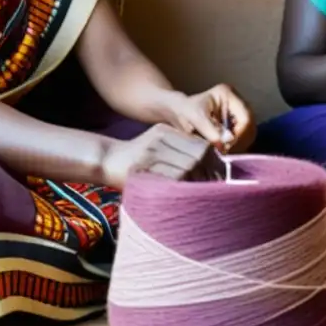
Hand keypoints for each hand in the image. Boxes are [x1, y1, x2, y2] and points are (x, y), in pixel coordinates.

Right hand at [102, 124, 221, 188]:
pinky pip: (172, 177)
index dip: (215, 161)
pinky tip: (184, 194)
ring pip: (188, 165)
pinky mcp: (143, 165)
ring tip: (202, 193)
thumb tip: (208, 168)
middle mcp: (161, 137)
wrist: (105, 159)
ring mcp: (152, 150)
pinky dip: (182, 186)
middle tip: (216, 187)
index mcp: (166, 130)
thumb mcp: (157, 147)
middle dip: (210, 172)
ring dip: (198, 181)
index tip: (220, 176)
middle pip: (198, 153)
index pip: (200, 144)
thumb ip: (177, 152)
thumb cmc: (135, 160)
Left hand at [168, 84, 255, 151]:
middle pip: (250, 125)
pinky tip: (226, 149)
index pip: (245, 117)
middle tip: (227, 153)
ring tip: (225, 152)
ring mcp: (238, 111)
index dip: (240, 135)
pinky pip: (243, 135)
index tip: (226, 148)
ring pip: (249, 132)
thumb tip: (227, 142)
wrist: (178, 112)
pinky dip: (237, 144)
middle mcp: (237, 100)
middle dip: (240, 141)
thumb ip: (211, 130)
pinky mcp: (236, 120)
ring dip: (239, 144)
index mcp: (228, 94)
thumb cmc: (185, 112)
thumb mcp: (196, 119)